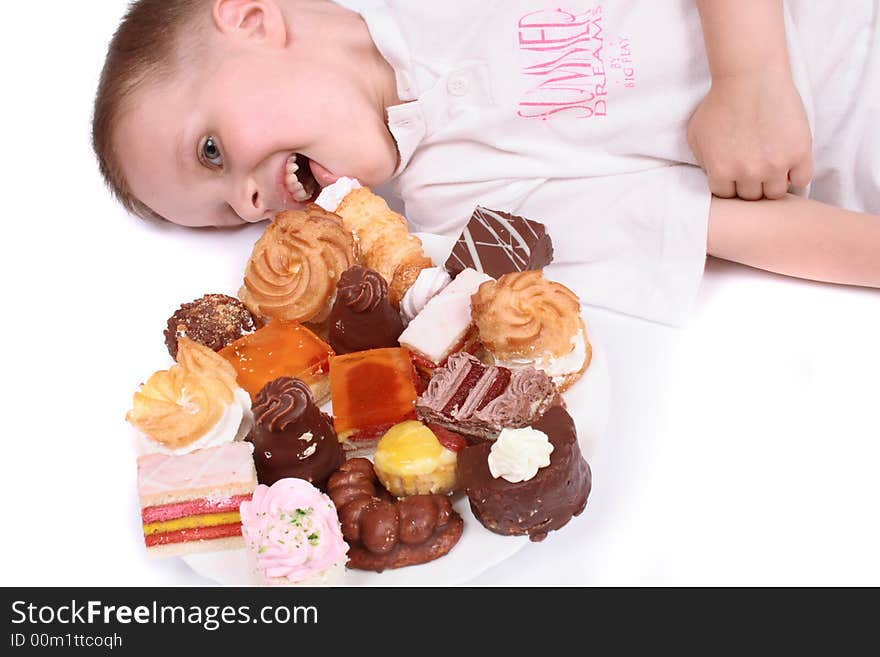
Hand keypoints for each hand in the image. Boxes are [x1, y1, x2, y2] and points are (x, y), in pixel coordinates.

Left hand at [687, 70, 812, 199]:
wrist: (750, 77)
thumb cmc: (719, 102)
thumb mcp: (696, 134)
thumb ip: (702, 162)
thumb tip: (712, 178)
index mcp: (720, 172)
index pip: (726, 195)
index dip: (729, 184)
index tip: (734, 173)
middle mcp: (747, 173)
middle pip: (751, 197)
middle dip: (749, 184)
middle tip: (753, 169)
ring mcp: (775, 165)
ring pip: (776, 193)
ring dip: (772, 183)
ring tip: (771, 169)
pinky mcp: (799, 152)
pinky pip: (801, 179)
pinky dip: (795, 176)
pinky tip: (789, 165)